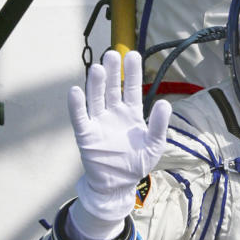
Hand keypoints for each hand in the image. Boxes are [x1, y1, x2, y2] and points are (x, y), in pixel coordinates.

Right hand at [68, 50, 171, 223]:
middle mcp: (114, 113)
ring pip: (96, 98)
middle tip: (112, 54)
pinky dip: (77, 105)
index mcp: (132, 114)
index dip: (132, 72)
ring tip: (98, 68)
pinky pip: (80, 118)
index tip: (133, 55)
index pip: (132, 88)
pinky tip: (75, 91)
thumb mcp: (154, 145)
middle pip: (113, 88)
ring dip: (96, 84)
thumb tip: (164, 103)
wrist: (117, 186)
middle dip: (113, 72)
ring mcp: (99, 122)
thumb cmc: (136, 163)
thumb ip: (159, 125)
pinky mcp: (86, 135)